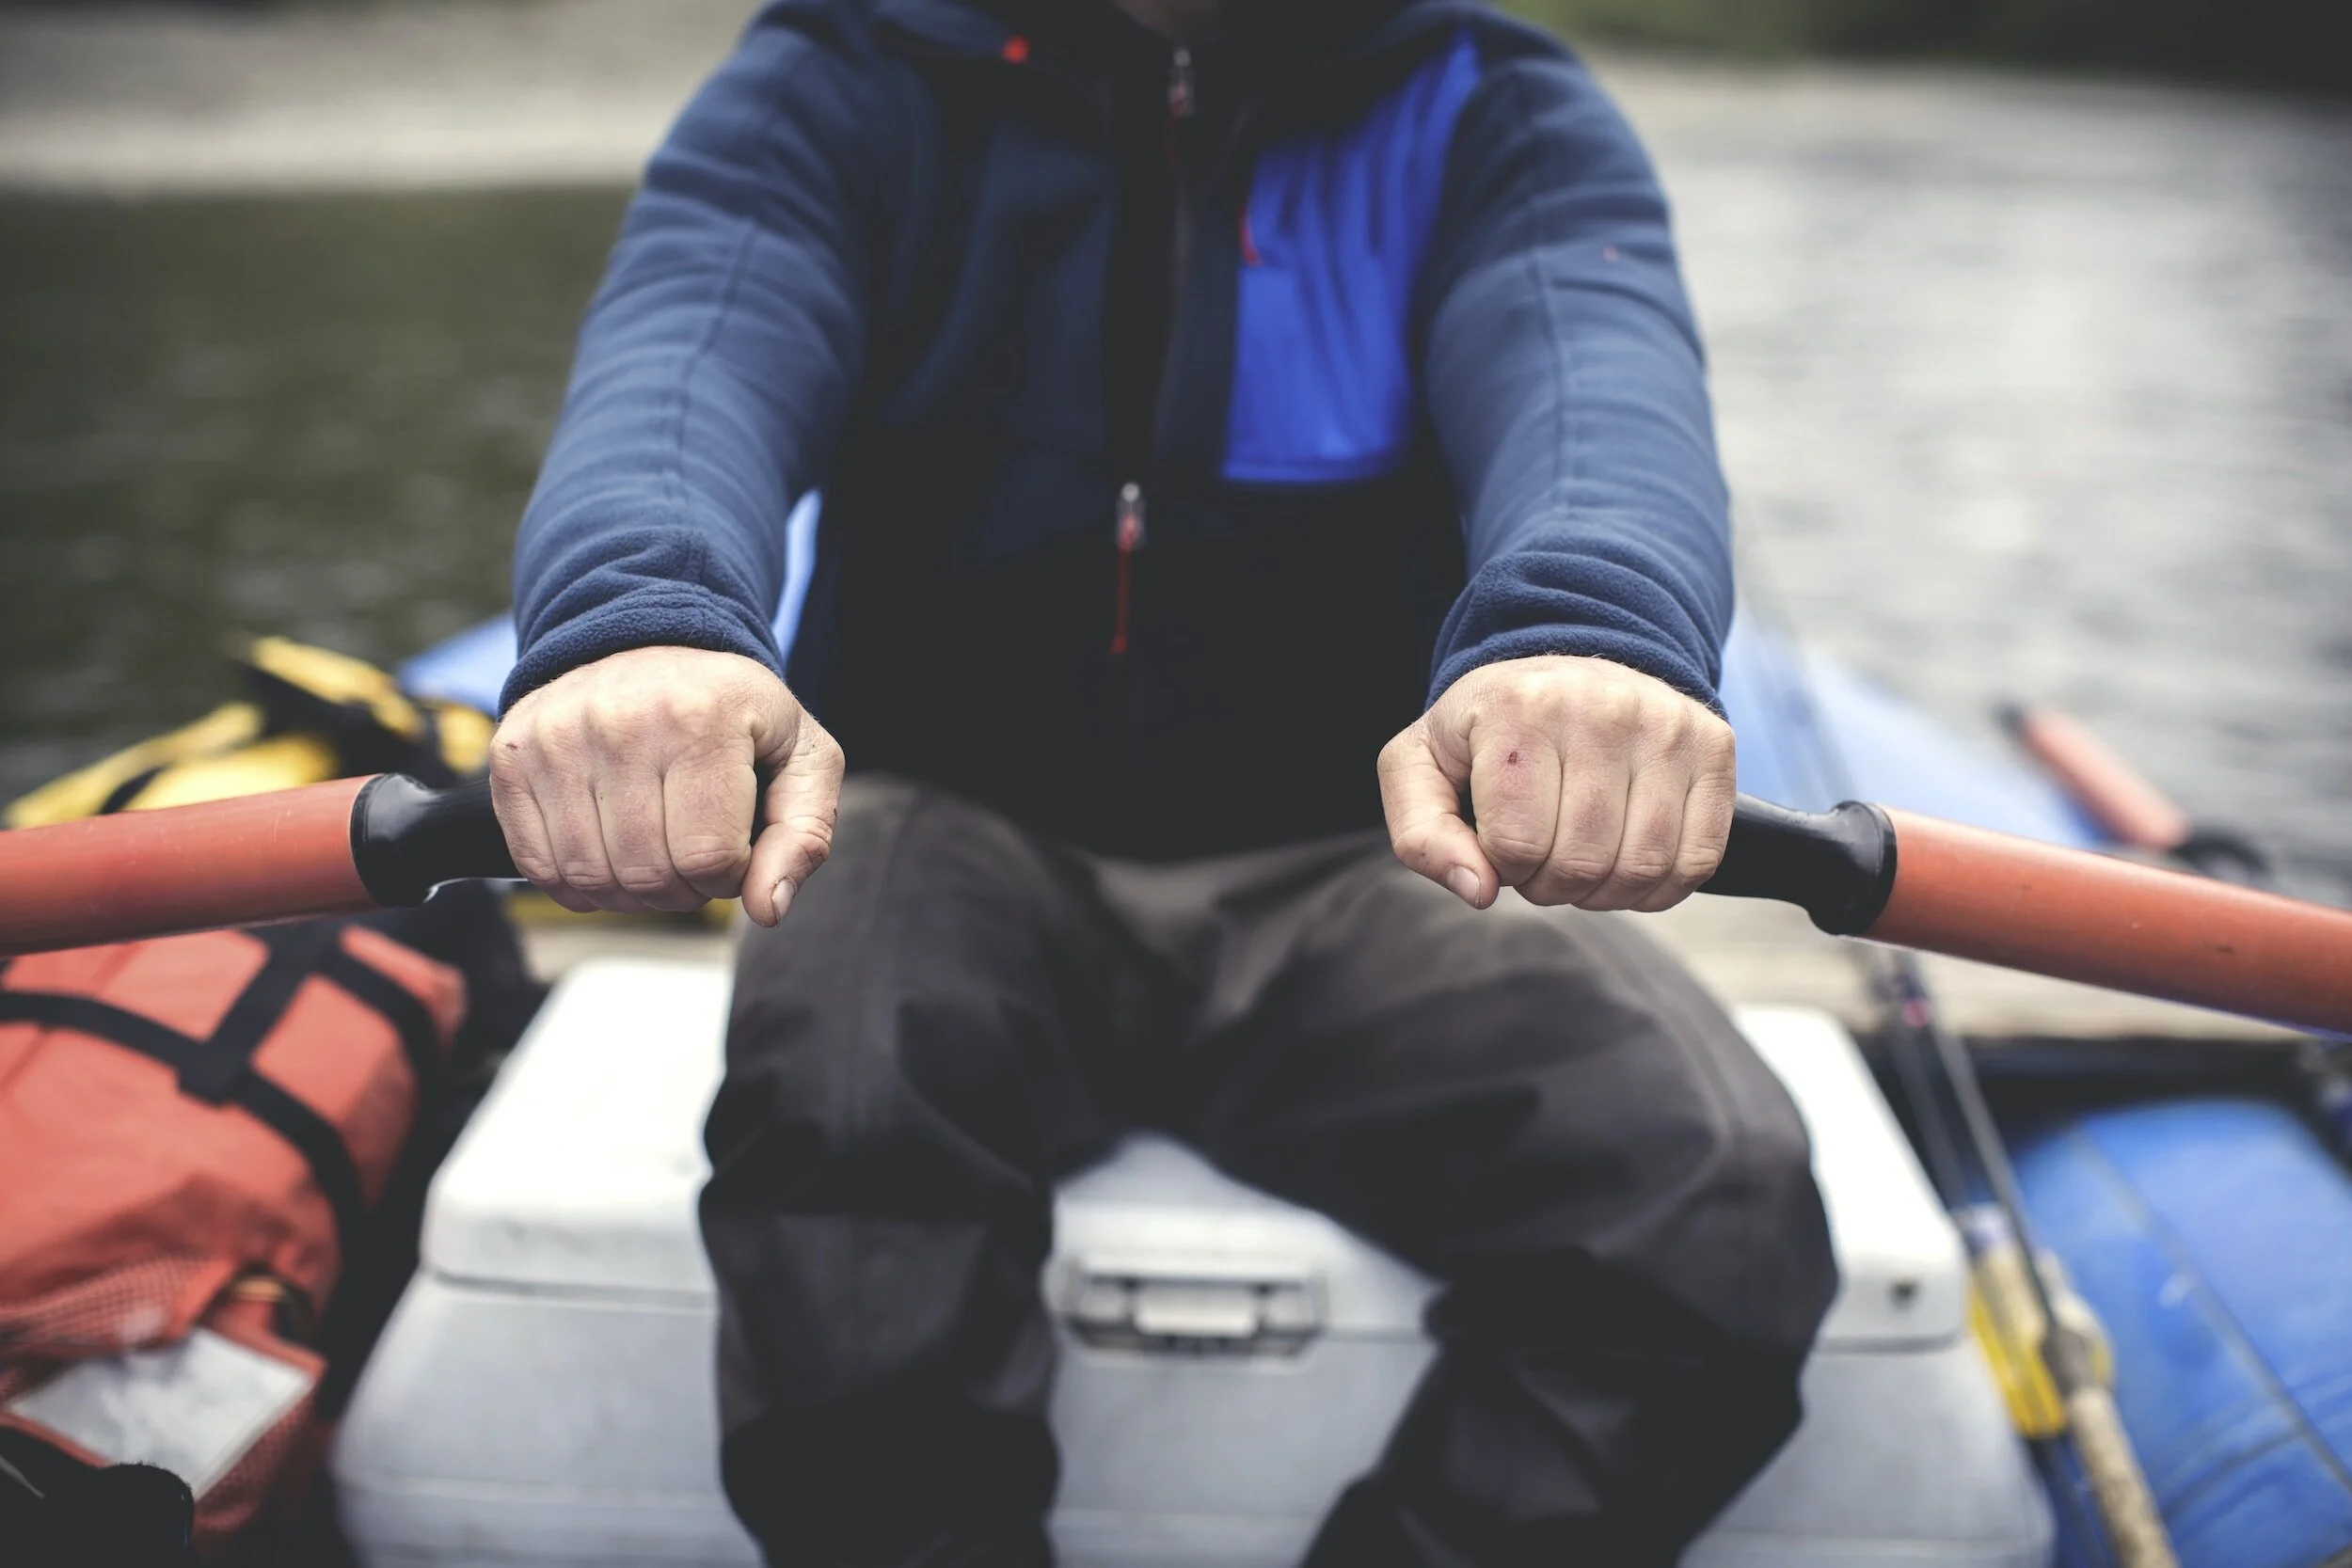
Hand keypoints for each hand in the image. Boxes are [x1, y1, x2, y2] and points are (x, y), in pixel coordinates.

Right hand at [489, 646, 842, 925]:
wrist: (651, 641)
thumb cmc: (734, 710)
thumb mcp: (802, 758)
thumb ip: (803, 837)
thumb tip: (767, 909)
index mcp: (703, 718)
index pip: (709, 858)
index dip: (729, 877)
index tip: (733, 849)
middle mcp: (621, 722)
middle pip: (647, 874)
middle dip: (681, 891)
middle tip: (693, 858)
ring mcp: (557, 736)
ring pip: (590, 877)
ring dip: (628, 892)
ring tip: (654, 853)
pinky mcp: (514, 753)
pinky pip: (537, 865)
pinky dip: (575, 883)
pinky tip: (607, 854)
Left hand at [1378, 654, 1734, 913]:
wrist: (1564, 669)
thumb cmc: (1486, 731)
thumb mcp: (1419, 767)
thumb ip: (1421, 835)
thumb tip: (1479, 890)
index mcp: (1519, 708)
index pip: (1517, 847)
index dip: (1503, 868)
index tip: (1502, 842)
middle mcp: (1601, 707)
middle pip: (1582, 864)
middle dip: (1552, 885)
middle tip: (1542, 856)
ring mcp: (1666, 724)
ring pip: (1643, 868)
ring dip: (1606, 892)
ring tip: (1582, 859)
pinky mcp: (1713, 745)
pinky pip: (1699, 859)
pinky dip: (1661, 886)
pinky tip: (1629, 862)